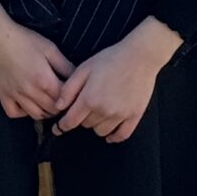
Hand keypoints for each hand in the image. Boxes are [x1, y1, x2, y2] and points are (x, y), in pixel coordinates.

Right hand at [0, 0, 73, 119]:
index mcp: (45, 80)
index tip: (74, 94)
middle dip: (61, 107)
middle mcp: (31, 92)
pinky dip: (23, 112)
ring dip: (45, 112)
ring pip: (36, 114)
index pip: (65, 99)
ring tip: (48, 103)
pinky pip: (14, 113)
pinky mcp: (2, 95)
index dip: (72, 98)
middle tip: (64, 99)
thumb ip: (65, 65)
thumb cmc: (24, 40)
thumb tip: (78, 78)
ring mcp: (15, 95)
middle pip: (52, 110)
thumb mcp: (50, 49)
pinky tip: (27, 104)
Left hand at [52, 18, 177, 141]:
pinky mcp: (135, 116)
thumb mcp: (83, 69)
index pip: (71, 121)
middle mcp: (104, 110)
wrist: (139, 58)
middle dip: (81, 118)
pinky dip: (114, 137)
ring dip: (96, 125)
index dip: (62, 126)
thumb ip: (68, 89)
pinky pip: (122, 135)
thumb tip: (58, 106)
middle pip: (85, 125)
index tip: (57, 129)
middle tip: (84, 107)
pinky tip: (110, 135)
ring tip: (97, 113)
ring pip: (101, 131)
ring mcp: (121, 115)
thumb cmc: (109, 60)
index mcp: (89, 99)